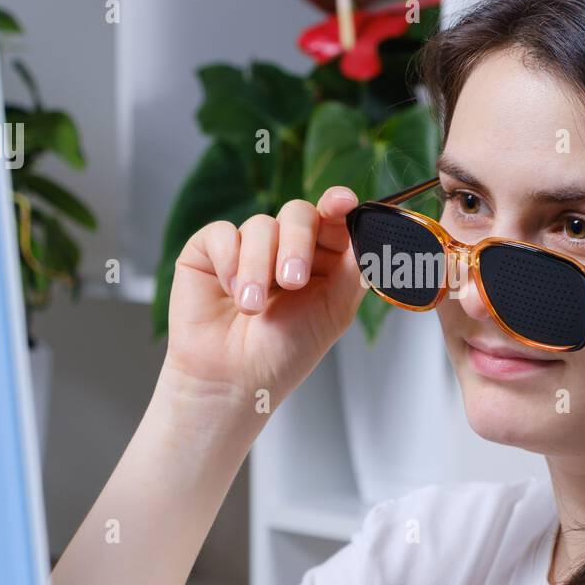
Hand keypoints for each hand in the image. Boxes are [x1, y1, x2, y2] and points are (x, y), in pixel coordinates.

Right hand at [160, 186, 367, 417]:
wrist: (234, 381)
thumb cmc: (284, 353)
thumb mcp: (333, 311)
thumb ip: (355, 269)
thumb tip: (375, 235)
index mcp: (321, 259)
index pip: (332, 219)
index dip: (338, 206)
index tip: (341, 203)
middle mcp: (285, 248)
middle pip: (298, 214)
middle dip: (298, 244)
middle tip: (292, 281)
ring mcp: (247, 247)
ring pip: (260, 226)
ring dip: (259, 267)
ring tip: (252, 308)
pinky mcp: (209, 252)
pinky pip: (222, 233)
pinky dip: (229, 262)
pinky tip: (230, 293)